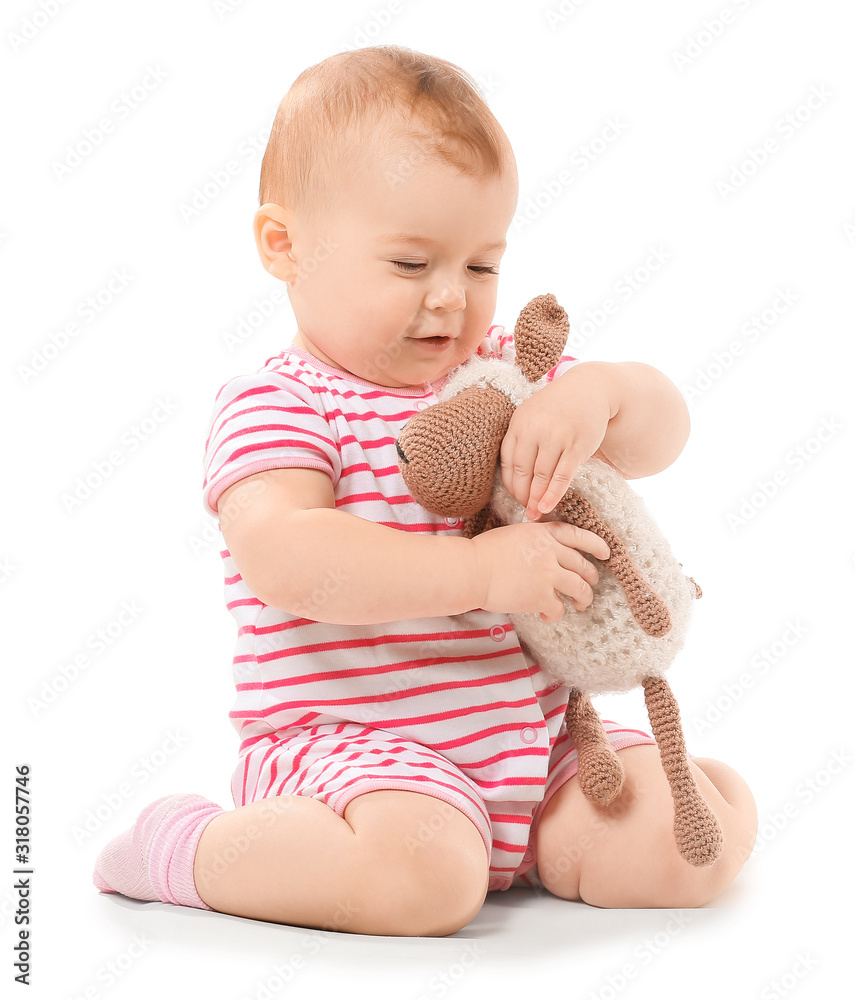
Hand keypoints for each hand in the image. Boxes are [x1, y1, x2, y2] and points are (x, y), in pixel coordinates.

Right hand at [471, 521, 610, 623]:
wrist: (472, 569)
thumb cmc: (485, 552)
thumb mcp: (515, 534)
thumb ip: (536, 539)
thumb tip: (548, 551)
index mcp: (544, 533)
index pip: (579, 536)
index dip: (596, 545)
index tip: (606, 553)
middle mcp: (551, 551)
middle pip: (583, 565)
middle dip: (590, 577)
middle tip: (588, 585)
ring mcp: (548, 574)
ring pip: (580, 588)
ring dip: (583, 598)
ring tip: (580, 604)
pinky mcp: (541, 596)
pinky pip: (558, 608)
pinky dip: (554, 614)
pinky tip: (546, 616)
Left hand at [499, 364, 615, 520]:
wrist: (590, 389)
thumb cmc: (557, 407)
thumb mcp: (531, 416)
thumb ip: (521, 439)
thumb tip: (513, 477)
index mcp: (519, 424)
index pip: (508, 462)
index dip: (510, 484)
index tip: (515, 497)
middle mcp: (534, 430)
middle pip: (522, 471)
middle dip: (522, 495)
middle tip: (525, 511)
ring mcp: (556, 438)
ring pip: (541, 476)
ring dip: (536, 499)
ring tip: (535, 514)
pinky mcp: (577, 446)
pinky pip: (562, 476)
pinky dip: (553, 494)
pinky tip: (547, 507)